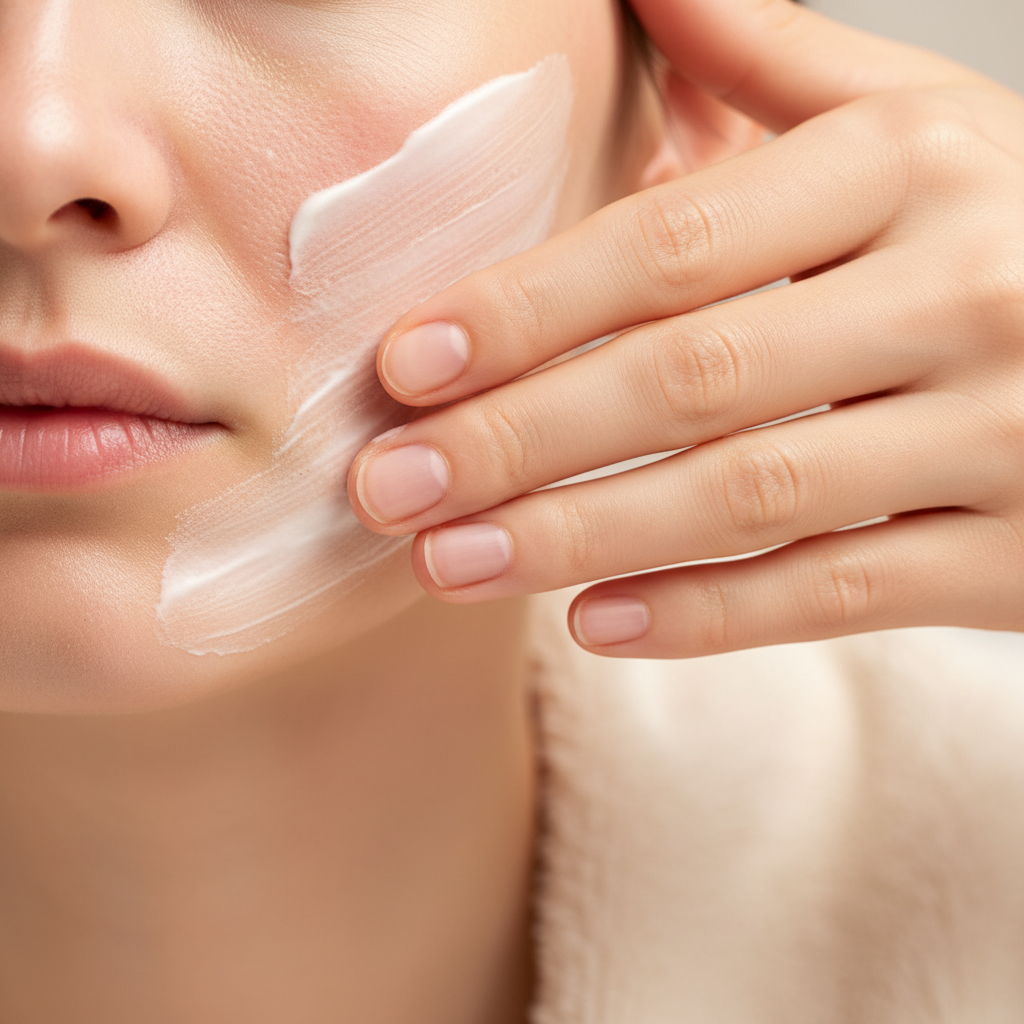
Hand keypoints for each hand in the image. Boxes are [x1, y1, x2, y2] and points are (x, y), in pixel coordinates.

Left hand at [348, 0, 1023, 657]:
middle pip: (692, 374)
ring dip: (582, 536)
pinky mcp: (1016, 557)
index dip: (528, 307)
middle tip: (389, 488)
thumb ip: (777, 61)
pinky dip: (706, 615)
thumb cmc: (1015, 229)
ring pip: (752, 496)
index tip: (403, 364)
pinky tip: (591, 626)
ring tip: (451, 565)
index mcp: (911, 167)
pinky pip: (838, 594)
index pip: (675, 241)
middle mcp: (962, 288)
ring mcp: (1002, 431)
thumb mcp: (917, 128)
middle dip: (521, 439)